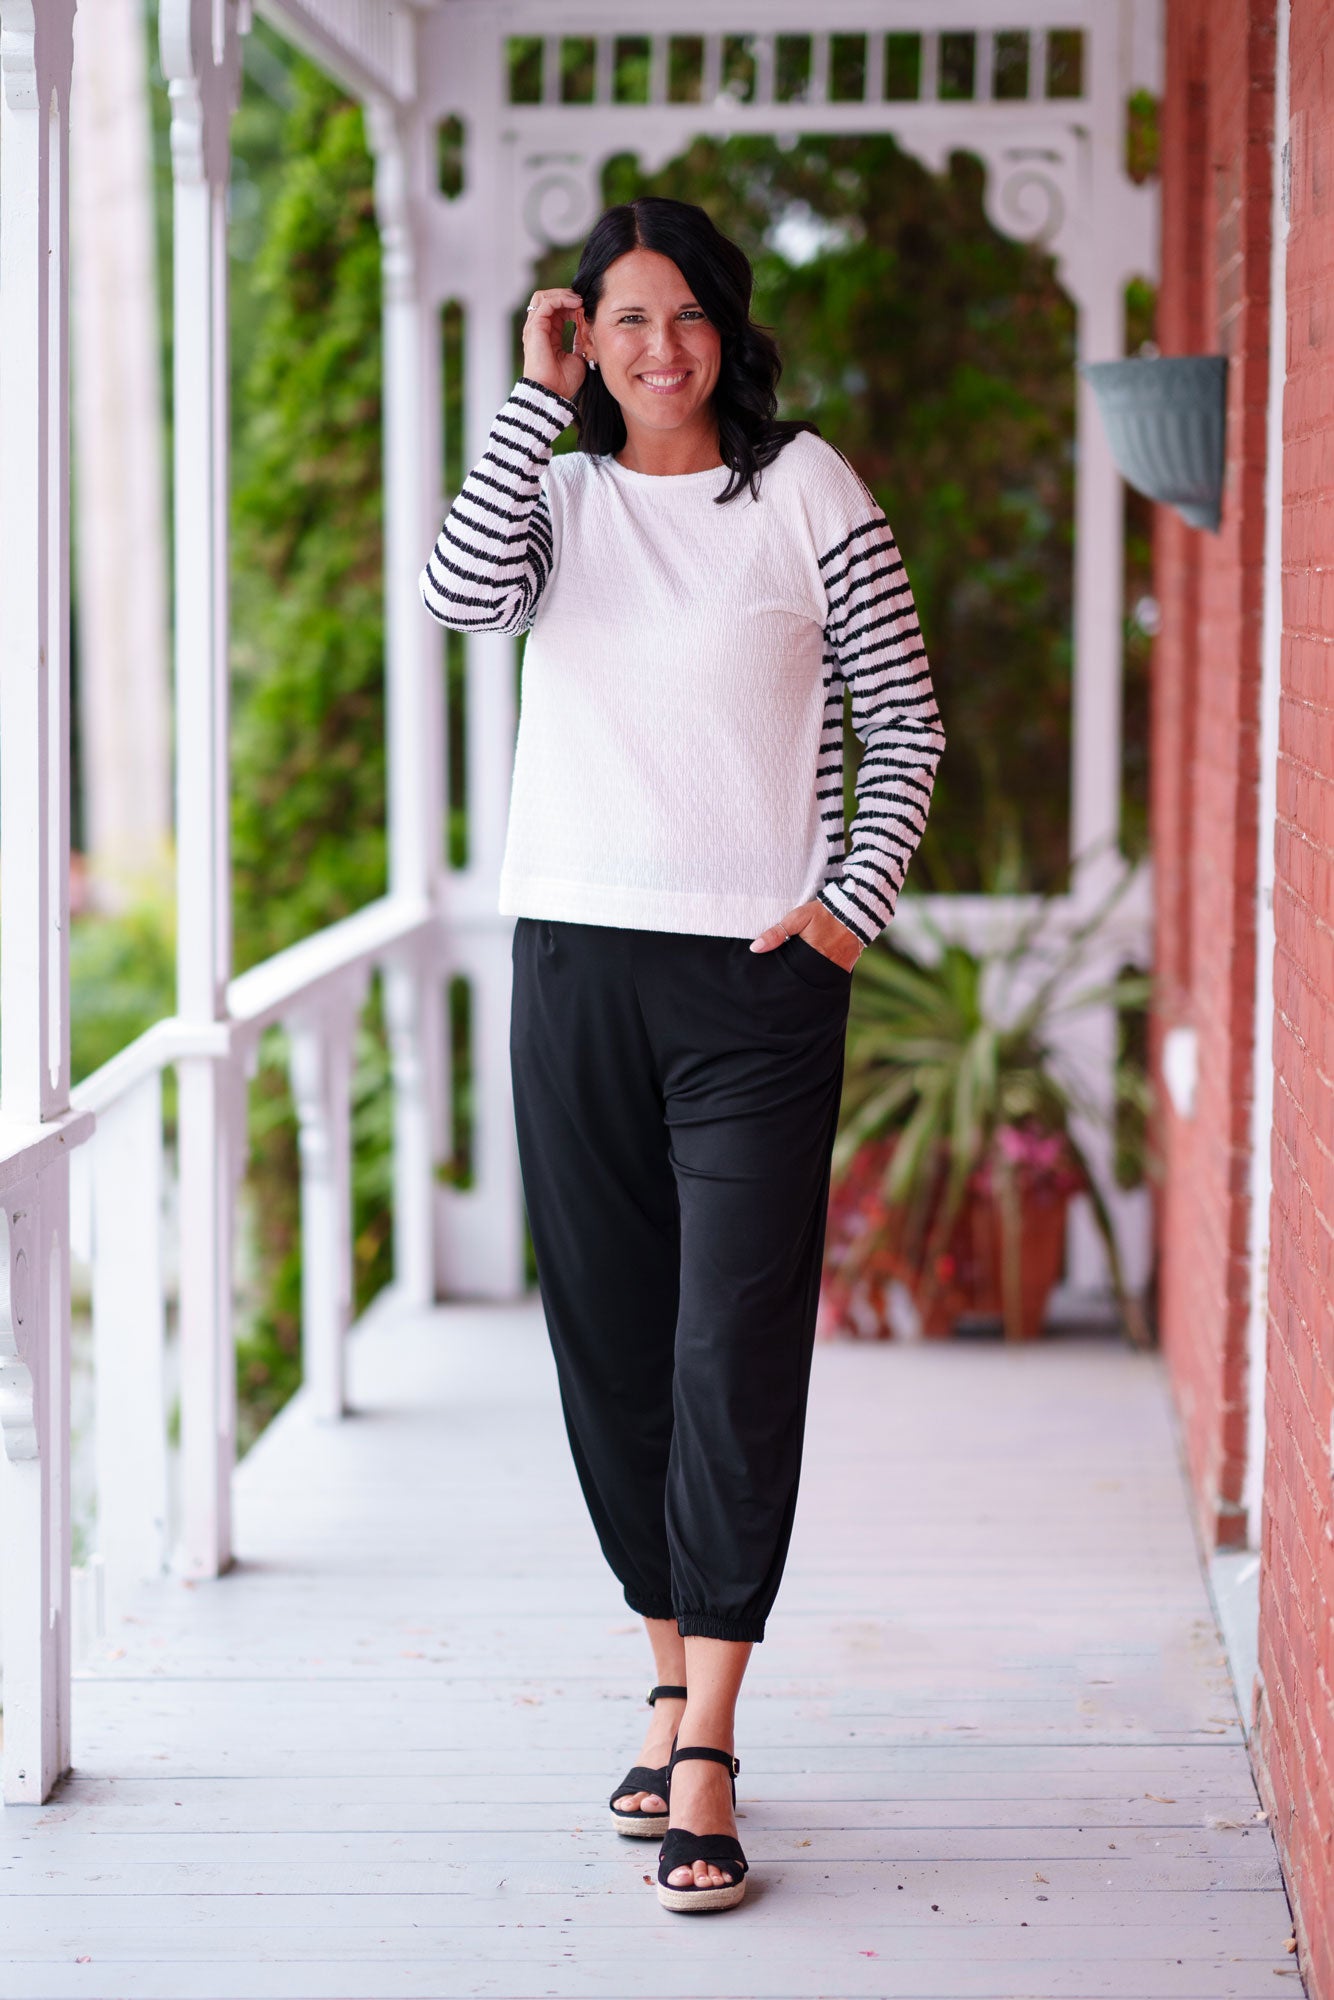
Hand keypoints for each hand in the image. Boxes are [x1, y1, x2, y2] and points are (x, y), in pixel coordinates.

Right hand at [522, 288, 588, 403]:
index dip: (571, 305)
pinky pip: (547, 303)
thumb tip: (586, 328)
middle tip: (583, 301)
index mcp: (547, 335)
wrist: (552, 392)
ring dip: (563, 295)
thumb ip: (580, 341)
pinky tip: (576, 304)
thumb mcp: (577, 357)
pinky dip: (562, 299)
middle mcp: (538, 329)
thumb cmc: (563, 381)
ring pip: (544, 297)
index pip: (555, 310)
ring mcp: (534, 327)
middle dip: (566, 296)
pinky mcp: (535, 327)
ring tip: (579, 301)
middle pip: (547, 299)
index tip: (587, 309)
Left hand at [749, 900, 863, 971]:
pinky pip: (832, 977)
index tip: (775, 976)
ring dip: (810, 978)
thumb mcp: (798, 918)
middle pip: (804, 979)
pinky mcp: (846, 967)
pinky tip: (816, 974)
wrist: (856, 910)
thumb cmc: (824, 912)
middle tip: (786, 979)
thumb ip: (777, 933)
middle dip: (796, 979)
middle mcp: (824, 964)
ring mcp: (837, 968)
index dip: (783, 974)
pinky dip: (824, 976)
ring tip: (801, 977)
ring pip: (818, 980)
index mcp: (809, 954)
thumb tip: (755, 948)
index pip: (791, 972)